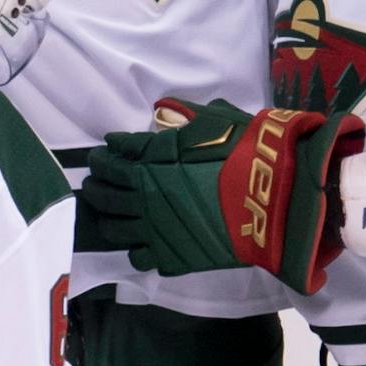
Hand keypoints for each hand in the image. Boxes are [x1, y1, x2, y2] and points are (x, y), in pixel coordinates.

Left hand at [83, 98, 365, 294]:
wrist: (272, 196)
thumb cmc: (243, 151)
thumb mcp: (212, 120)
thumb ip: (182, 115)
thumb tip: (164, 108)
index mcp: (148, 163)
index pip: (112, 159)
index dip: (103, 157)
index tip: (101, 155)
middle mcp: (143, 198)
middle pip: (105, 195)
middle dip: (96, 187)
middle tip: (93, 184)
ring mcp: (156, 231)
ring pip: (115, 230)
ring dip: (107, 220)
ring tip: (106, 215)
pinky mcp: (174, 257)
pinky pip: (141, 257)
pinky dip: (136, 250)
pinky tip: (139, 244)